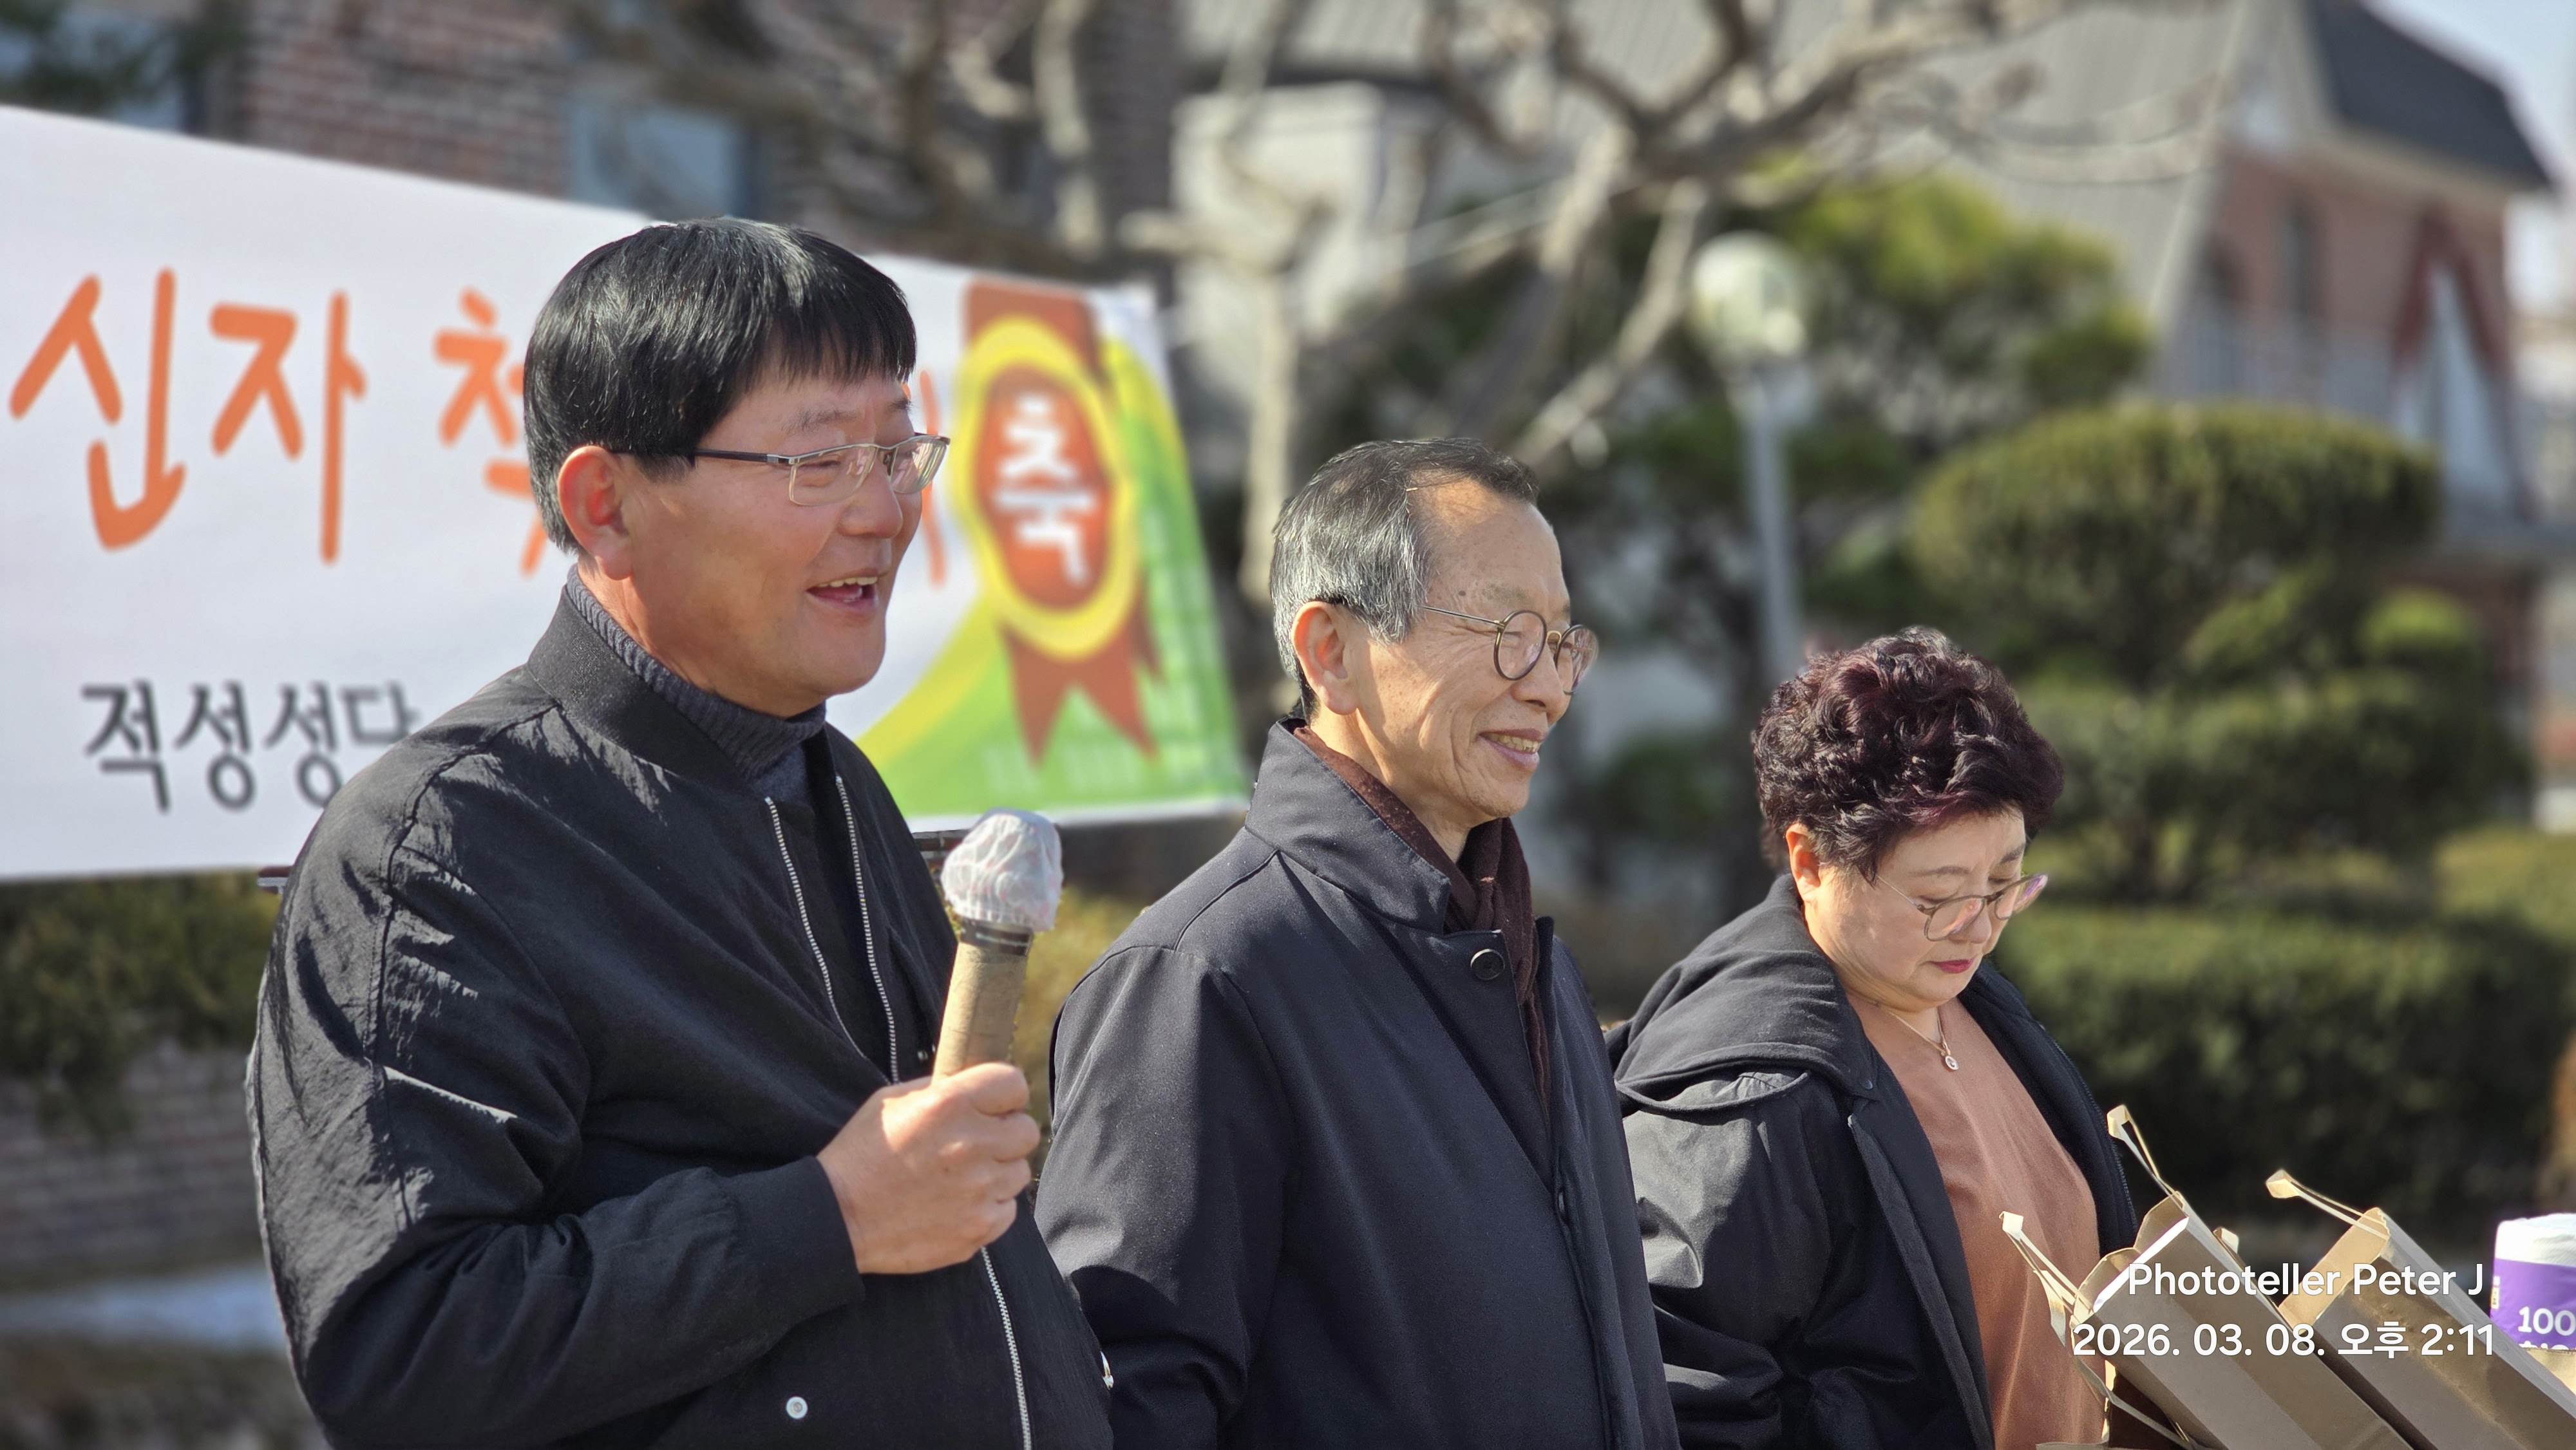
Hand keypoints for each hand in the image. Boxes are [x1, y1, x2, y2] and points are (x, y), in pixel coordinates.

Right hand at [816, 1062, 1039, 1273]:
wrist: (839, 1219)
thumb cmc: (861, 1155)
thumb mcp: (892, 1102)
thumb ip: (941, 1091)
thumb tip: (976, 1088)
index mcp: (949, 1105)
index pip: (1013, 1083)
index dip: (1005, 1094)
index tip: (995, 1104)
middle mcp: (971, 1145)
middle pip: (1027, 1130)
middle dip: (1006, 1133)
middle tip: (979, 1143)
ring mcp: (979, 1190)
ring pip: (1019, 1172)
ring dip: (998, 1171)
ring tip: (962, 1177)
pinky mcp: (979, 1228)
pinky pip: (1008, 1210)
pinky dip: (990, 1206)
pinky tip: (959, 1204)